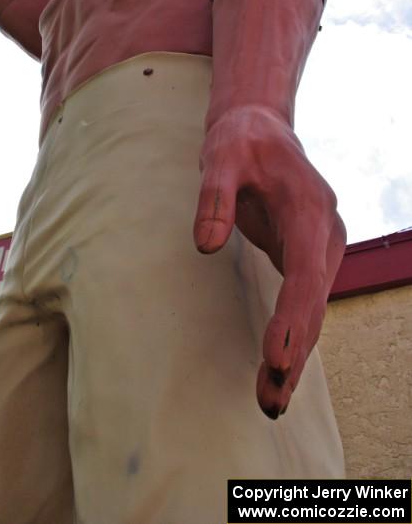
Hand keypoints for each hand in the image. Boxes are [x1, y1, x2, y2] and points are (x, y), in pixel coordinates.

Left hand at [194, 104, 345, 418]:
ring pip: (311, 307)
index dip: (292, 316)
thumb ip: (214, 198)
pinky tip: (278, 367)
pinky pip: (302, 301)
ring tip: (271, 399)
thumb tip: (205, 247)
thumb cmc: (241, 142)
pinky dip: (292, 335)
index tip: (276, 356)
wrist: (262, 131)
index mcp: (308, 207)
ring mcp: (319, 246)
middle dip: (293, 350)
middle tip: (270, 398)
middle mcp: (324, 231)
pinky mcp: (306, 255)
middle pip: (312, 300)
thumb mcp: (221, 156)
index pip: (303, 270)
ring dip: (294, 352)